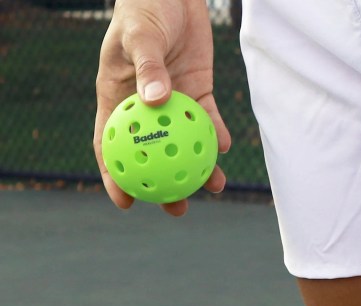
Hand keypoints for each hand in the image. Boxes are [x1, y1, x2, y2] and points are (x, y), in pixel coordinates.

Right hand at [93, 0, 231, 215]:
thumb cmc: (143, 11)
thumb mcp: (141, 38)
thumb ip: (148, 69)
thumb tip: (154, 102)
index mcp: (117, 98)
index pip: (112, 146)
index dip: (116, 176)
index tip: (125, 202)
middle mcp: (145, 106)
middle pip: (153, 154)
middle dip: (163, 185)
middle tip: (176, 208)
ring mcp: (174, 100)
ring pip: (184, 143)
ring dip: (198, 168)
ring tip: (214, 187)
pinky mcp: (199, 91)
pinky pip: (208, 119)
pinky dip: (217, 134)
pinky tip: (226, 147)